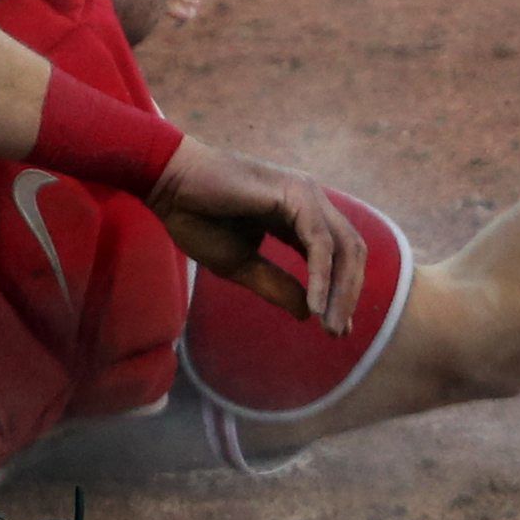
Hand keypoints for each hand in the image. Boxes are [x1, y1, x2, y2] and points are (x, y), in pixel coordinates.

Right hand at [148, 137, 365, 334]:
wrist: (168, 186)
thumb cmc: (197, 217)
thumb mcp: (239, 264)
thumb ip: (274, 285)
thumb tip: (307, 313)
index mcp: (299, 214)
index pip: (336, 256)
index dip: (340, 292)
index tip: (335, 329)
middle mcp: (310, 200)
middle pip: (351, 252)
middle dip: (348, 294)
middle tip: (336, 333)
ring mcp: (306, 194)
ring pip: (344, 247)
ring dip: (340, 291)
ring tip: (329, 325)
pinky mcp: (294, 194)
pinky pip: (319, 242)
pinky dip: (321, 276)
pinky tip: (314, 305)